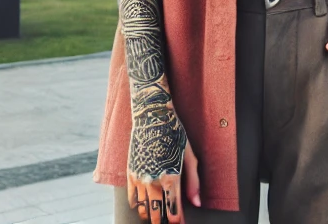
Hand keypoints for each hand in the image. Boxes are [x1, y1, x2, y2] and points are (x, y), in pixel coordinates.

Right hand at [127, 94, 200, 222]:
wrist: (151, 115)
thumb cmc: (174, 133)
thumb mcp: (189, 155)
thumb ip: (193, 182)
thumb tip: (197, 203)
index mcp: (171, 179)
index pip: (174, 213)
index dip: (179, 222)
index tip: (181, 223)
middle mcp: (153, 182)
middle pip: (158, 216)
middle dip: (165, 220)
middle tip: (171, 217)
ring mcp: (140, 179)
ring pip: (144, 211)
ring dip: (152, 214)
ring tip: (159, 210)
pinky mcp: (130, 174)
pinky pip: (132, 200)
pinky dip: (139, 206)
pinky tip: (146, 203)